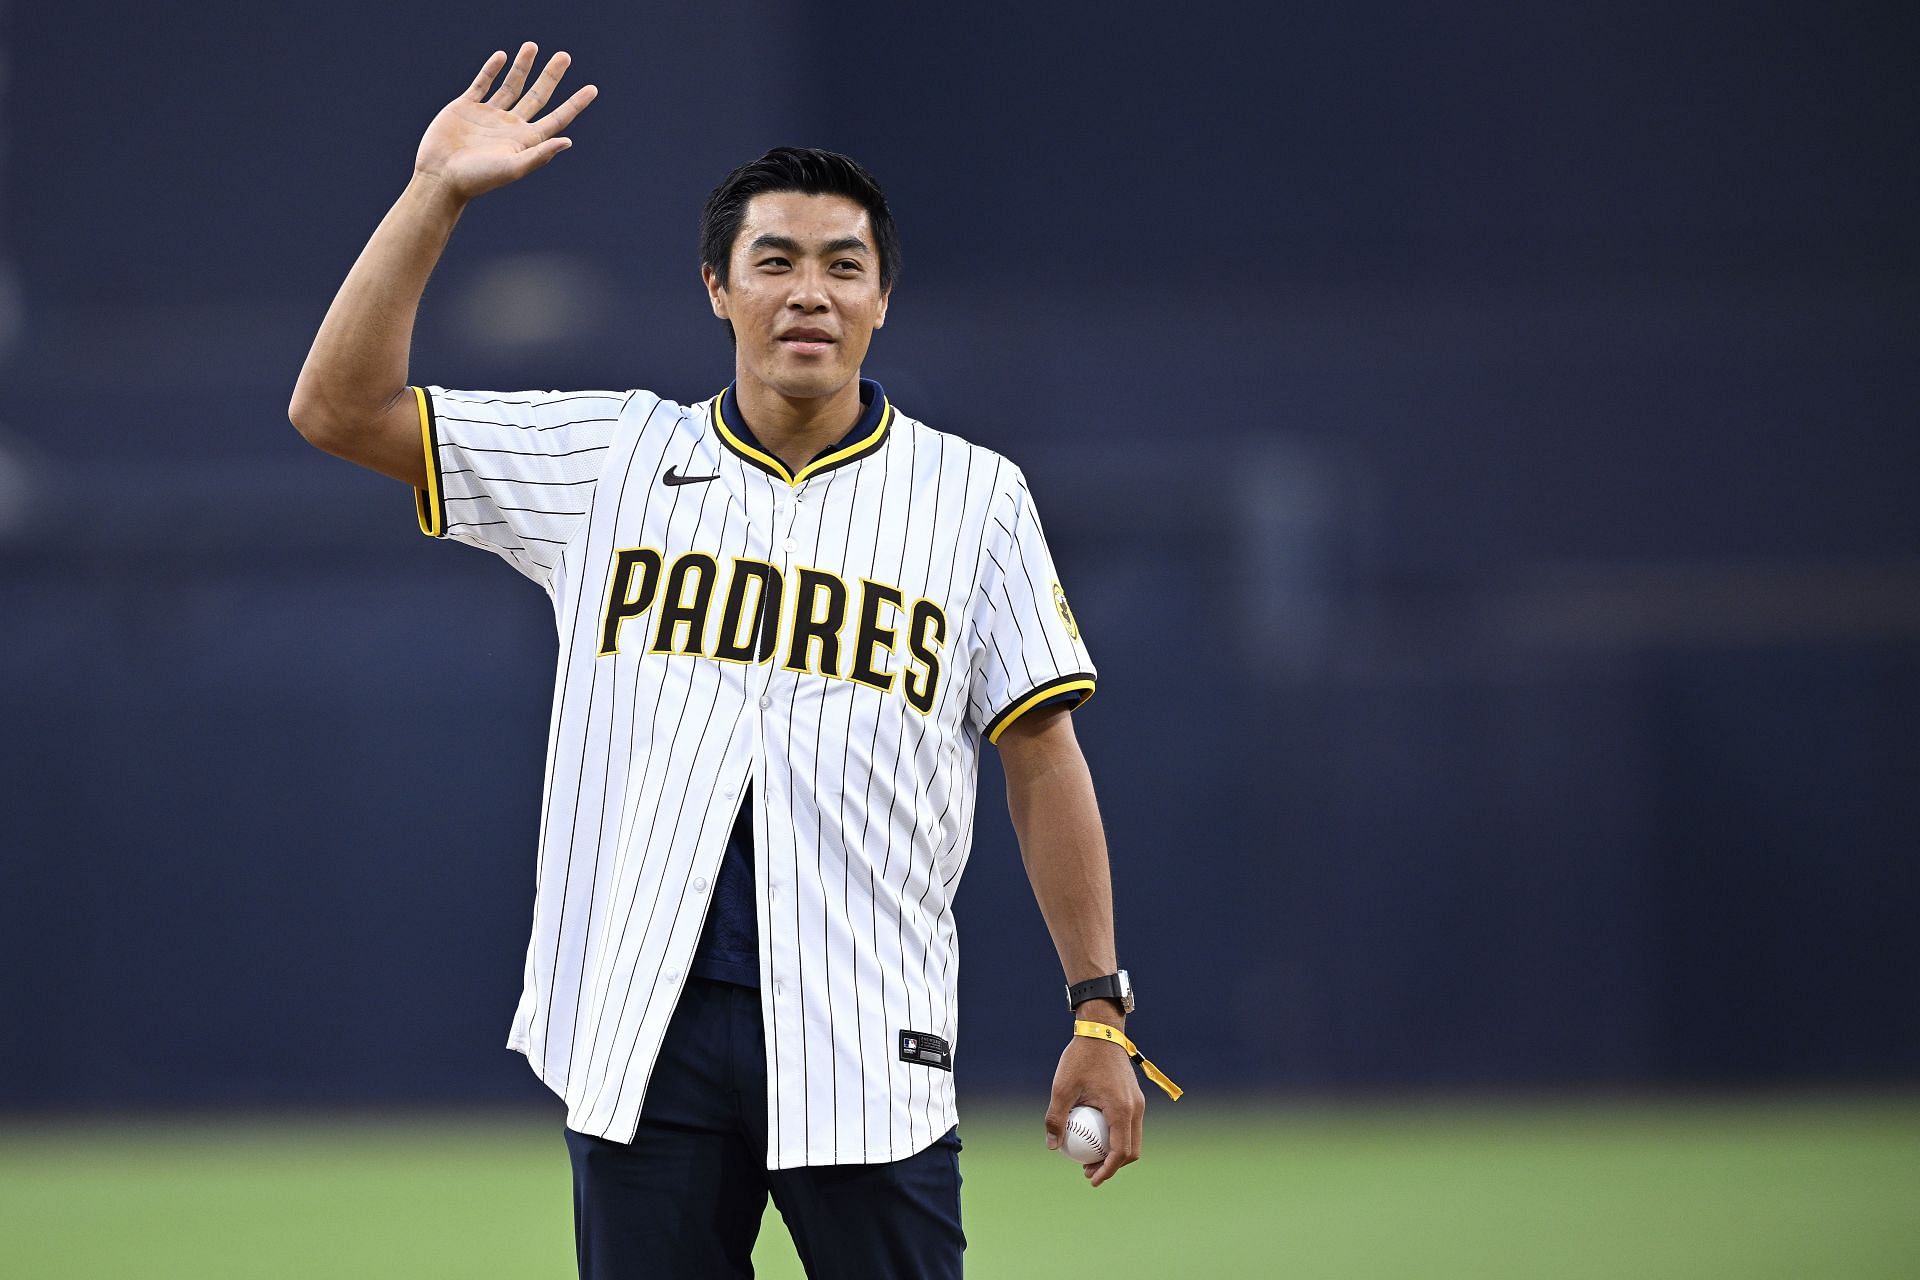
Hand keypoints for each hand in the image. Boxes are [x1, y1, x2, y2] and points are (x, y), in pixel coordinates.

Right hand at [414, 43, 596, 200]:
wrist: (440, 177)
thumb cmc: (478, 178)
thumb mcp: (513, 167)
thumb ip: (540, 154)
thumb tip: (568, 141)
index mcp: (526, 140)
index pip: (557, 118)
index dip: (575, 104)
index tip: (593, 89)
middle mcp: (510, 126)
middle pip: (538, 96)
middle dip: (551, 76)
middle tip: (565, 56)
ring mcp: (489, 115)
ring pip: (511, 85)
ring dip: (522, 66)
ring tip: (532, 46)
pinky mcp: (466, 107)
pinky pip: (482, 84)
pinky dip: (491, 70)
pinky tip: (502, 56)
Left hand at [1043, 1027, 1144, 1186]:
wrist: (1101, 1030)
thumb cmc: (1081, 1058)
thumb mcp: (1062, 1088)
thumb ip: (1056, 1118)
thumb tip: (1052, 1146)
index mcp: (1122, 1110)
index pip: (1120, 1152)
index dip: (1107, 1170)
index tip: (1091, 1180)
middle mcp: (1136, 1109)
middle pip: (1132, 1150)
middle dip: (1112, 1166)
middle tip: (1088, 1171)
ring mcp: (1138, 1102)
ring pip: (1132, 1138)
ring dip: (1115, 1152)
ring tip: (1090, 1156)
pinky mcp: (1134, 1097)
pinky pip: (1129, 1125)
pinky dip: (1116, 1136)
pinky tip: (1094, 1133)